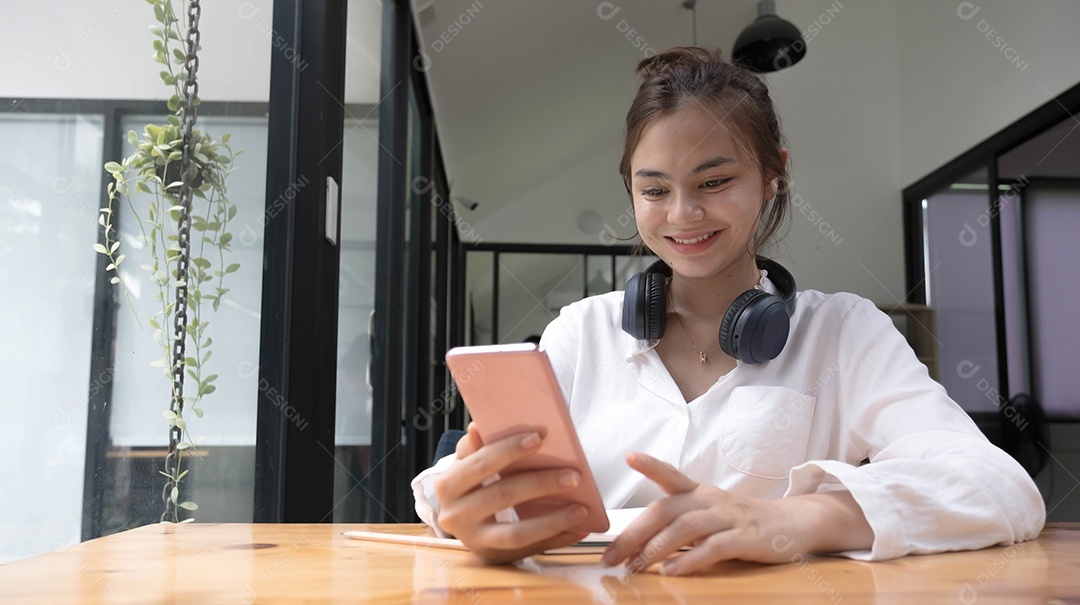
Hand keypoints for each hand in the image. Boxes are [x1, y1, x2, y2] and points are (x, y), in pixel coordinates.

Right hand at [433, 422, 589, 563]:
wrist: (462, 522)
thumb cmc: (470, 484)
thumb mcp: (464, 464)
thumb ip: (473, 448)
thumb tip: (476, 428)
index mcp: (448, 485)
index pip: (480, 464)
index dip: (508, 450)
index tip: (539, 438)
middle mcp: (456, 515)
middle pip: (502, 496)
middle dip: (540, 484)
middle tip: (573, 475)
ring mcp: (475, 540)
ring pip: (516, 533)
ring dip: (553, 520)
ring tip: (580, 508)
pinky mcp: (494, 557)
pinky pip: (530, 550)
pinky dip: (556, 538)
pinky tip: (577, 528)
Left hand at [600, 452, 872, 575]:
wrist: (792, 524)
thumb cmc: (740, 521)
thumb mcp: (708, 514)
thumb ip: (678, 522)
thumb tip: (637, 543)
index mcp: (699, 491)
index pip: (670, 474)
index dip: (651, 464)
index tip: (629, 456)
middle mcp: (711, 499)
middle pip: (665, 509)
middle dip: (634, 533)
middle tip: (611, 556)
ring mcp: (729, 516)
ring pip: (685, 527)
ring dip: (656, 548)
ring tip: (636, 567)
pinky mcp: (746, 538)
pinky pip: (713, 547)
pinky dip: (689, 560)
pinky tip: (671, 572)